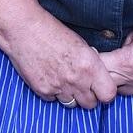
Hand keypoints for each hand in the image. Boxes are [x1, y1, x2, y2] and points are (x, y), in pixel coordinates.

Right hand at [1, 14, 117, 109]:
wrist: (23, 28)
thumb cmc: (52, 30)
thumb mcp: (80, 44)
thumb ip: (91, 64)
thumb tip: (96, 75)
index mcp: (90, 65)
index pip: (108, 95)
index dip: (104, 92)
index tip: (99, 86)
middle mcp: (76, 79)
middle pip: (91, 104)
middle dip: (87, 96)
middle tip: (79, 83)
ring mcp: (59, 87)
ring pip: (72, 104)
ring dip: (70, 95)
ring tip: (62, 78)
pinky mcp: (42, 90)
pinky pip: (54, 100)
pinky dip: (52, 92)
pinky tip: (48, 76)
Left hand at [99, 6, 132, 95]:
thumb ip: (119, 47)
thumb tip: (105, 53)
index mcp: (130, 62)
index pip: (100, 70)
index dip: (90, 63)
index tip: (83, 56)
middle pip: (109, 84)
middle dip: (100, 75)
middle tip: (93, 65)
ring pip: (123, 91)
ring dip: (116, 81)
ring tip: (112, 67)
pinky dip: (132, 82)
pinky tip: (130, 71)